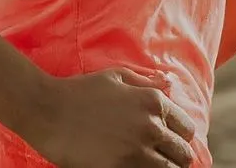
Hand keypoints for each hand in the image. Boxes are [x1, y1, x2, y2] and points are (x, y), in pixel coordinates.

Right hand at [20, 67, 196, 167]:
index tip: (169, 143)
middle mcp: (151, 126)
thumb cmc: (81, 91)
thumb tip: (169, 86)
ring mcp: (137, 150)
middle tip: (160, 159)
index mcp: (154, 101)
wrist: (48, 110)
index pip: (187, 129)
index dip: (180, 137)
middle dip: (175, 157)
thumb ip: (146, 83)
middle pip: (183, 155)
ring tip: (148, 165)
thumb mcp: (117, 76)